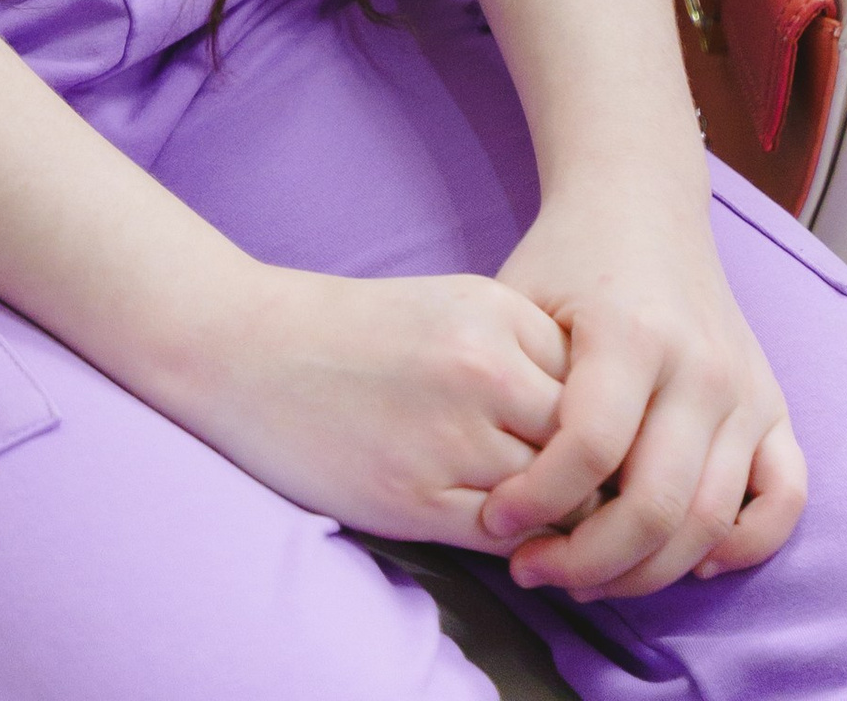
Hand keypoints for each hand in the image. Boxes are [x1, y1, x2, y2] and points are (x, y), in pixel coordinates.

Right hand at [176, 261, 567, 547]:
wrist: (250, 349)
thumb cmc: (352, 330)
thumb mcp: (452, 306)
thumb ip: (523, 351)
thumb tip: (592, 419)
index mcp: (497, 311)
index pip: (594, 381)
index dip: (595, 415)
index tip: (578, 432)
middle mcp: (486, 369)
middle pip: (587, 442)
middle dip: (586, 470)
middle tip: (573, 483)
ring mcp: (455, 437)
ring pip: (555, 497)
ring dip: (552, 511)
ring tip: (534, 506)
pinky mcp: (419, 499)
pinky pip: (505, 536)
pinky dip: (514, 539)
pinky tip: (495, 521)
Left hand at [476, 191, 804, 599]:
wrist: (640, 203)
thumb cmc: (566, 258)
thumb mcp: (522, 305)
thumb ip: (521, 394)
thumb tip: (515, 503)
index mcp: (633, 332)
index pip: (591, 451)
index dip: (537, 502)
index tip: (497, 522)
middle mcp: (701, 365)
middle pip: (656, 506)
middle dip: (588, 560)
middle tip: (536, 569)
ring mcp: (746, 388)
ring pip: (711, 521)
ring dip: (648, 572)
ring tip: (589, 578)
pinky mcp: (773, 403)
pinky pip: (785, 497)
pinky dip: (746, 545)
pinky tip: (692, 559)